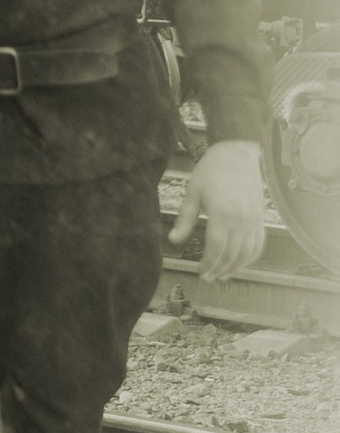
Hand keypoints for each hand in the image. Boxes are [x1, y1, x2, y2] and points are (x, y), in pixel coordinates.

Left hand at [169, 139, 267, 280]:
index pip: (216, 247)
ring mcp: (253, 219)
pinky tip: (240, 263)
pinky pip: (258, 243)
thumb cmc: (211, 170)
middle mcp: (241, 219)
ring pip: (247, 252)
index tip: (200, 272)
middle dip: (219, 269)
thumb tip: (173, 240)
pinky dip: (250, 257)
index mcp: (222, 212)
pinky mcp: (260, 217)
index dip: (208, 262)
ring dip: (235, 267)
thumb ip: (185, 218)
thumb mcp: (193, 191)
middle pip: (231, 253)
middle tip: (208, 278)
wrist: (238, 153)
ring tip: (222, 275)